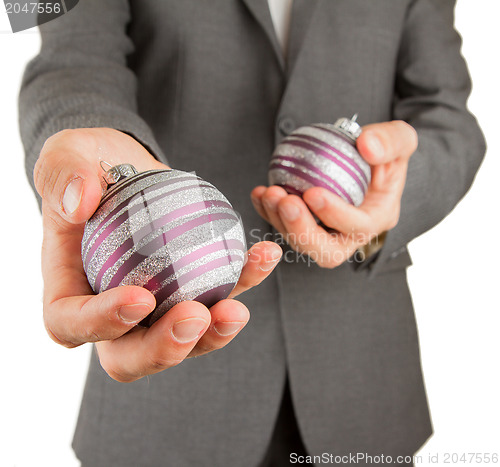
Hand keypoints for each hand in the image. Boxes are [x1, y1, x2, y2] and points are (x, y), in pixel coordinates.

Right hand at [35, 128, 281, 381]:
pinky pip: (220, 292)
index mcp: (69, 287)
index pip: (73, 323)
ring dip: (213, 333)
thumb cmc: (88, 164)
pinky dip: (245, 280)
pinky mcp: (191, 284)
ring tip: (237, 310)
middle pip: (130, 355)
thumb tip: (79, 204)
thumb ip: (65, 175)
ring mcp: (155, 303)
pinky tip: (265, 255)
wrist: (124, 165)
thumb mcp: (68, 153)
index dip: (103, 324)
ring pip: (182, 340)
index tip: (140, 298)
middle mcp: (111, 307)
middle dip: (164, 348)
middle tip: (196, 317)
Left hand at [251, 120, 416, 267]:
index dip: (335, 214)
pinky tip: (258, 193)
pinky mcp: (304, 226)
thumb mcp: (401, 139)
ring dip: (280, 221)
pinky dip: (268, 212)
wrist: (366, 160)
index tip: (313, 192)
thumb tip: (366, 145)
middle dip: (302, 231)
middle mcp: (350, 235)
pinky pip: (283, 226)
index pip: (358, 227)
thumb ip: (391, 141)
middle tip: (286, 202)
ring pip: (300, 242)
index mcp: (377, 219)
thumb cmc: (386, 152)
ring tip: (269, 192)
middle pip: (326, 251)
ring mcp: (325, 234)